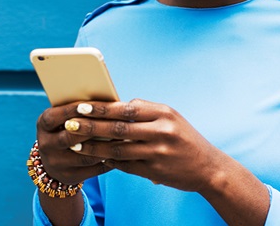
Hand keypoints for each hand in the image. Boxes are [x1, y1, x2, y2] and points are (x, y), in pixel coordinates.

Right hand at [35, 101, 114, 186]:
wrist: (55, 162)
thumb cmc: (65, 129)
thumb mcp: (62, 119)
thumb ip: (76, 110)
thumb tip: (102, 100)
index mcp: (43, 125)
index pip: (56, 117)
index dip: (72, 110)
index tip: (89, 105)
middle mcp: (46, 145)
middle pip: (70, 138)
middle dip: (91, 130)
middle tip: (111, 121)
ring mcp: (56, 163)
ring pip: (84, 156)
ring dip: (104, 147)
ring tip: (120, 138)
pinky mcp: (70, 177)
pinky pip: (93, 170)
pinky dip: (108, 161)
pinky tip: (120, 153)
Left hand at [63, 98, 228, 192]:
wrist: (209, 168)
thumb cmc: (184, 138)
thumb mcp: (170, 117)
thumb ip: (145, 111)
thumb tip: (115, 106)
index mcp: (164, 113)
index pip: (126, 108)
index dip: (102, 108)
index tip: (82, 106)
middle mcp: (162, 132)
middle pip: (119, 128)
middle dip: (91, 126)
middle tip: (70, 124)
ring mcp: (158, 153)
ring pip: (118, 150)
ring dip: (94, 147)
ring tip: (75, 144)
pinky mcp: (155, 172)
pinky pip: (125, 165)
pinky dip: (108, 161)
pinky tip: (94, 157)